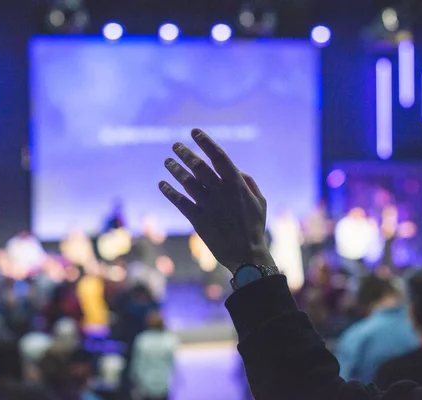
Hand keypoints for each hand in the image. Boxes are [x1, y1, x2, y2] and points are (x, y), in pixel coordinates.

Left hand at [159, 128, 273, 273]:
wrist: (247, 255)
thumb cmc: (255, 227)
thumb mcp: (259, 201)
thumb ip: (248, 182)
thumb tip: (235, 169)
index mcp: (238, 185)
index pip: (219, 156)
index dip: (206, 142)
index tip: (195, 132)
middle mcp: (222, 192)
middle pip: (199, 167)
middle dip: (185, 153)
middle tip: (175, 145)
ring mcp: (209, 206)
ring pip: (187, 182)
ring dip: (175, 169)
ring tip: (167, 161)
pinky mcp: (198, 220)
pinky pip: (180, 202)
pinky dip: (169, 192)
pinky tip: (162, 184)